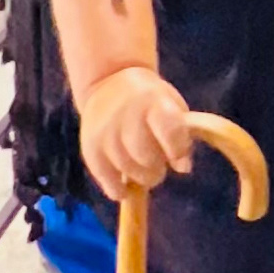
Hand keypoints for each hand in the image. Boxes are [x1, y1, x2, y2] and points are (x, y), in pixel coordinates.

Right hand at [77, 65, 194, 201]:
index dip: (178, 150)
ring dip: (140, 176)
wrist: (107, 82)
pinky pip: (109, 183)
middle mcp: (127, 115)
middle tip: (156, 163)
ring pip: (129, 173)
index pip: (171, 131)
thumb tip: (183, 167)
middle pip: (148, 158)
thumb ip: (181, 134)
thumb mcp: (171, 105)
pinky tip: (125, 183)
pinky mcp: (89, 150)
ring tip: (141, 165)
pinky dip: (120, 190)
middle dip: (157, 167)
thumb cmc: (150, 101)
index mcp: (153, 101)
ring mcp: (105, 133)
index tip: (179, 158)